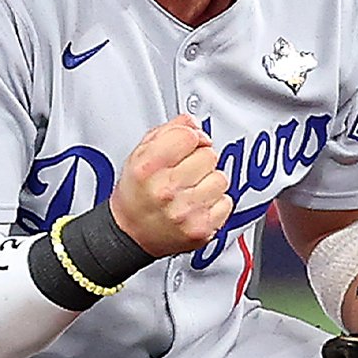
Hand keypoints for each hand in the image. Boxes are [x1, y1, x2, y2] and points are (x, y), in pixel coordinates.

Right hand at [109, 114, 232, 256]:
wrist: (130, 235)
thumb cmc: (136, 195)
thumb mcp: (139, 155)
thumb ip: (167, 132)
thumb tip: (192, 123)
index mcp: (148, 168)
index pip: (189, 136)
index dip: (192, 136)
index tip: (189, 143)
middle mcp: (166, 190)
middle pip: (209, 155)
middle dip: (200, 159)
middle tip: (186, 170)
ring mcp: (186, 211)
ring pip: (221, 178)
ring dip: (210, 181)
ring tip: (192, 189)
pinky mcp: (202, 229)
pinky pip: (226, 202)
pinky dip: (216, 202)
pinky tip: (198, 204)